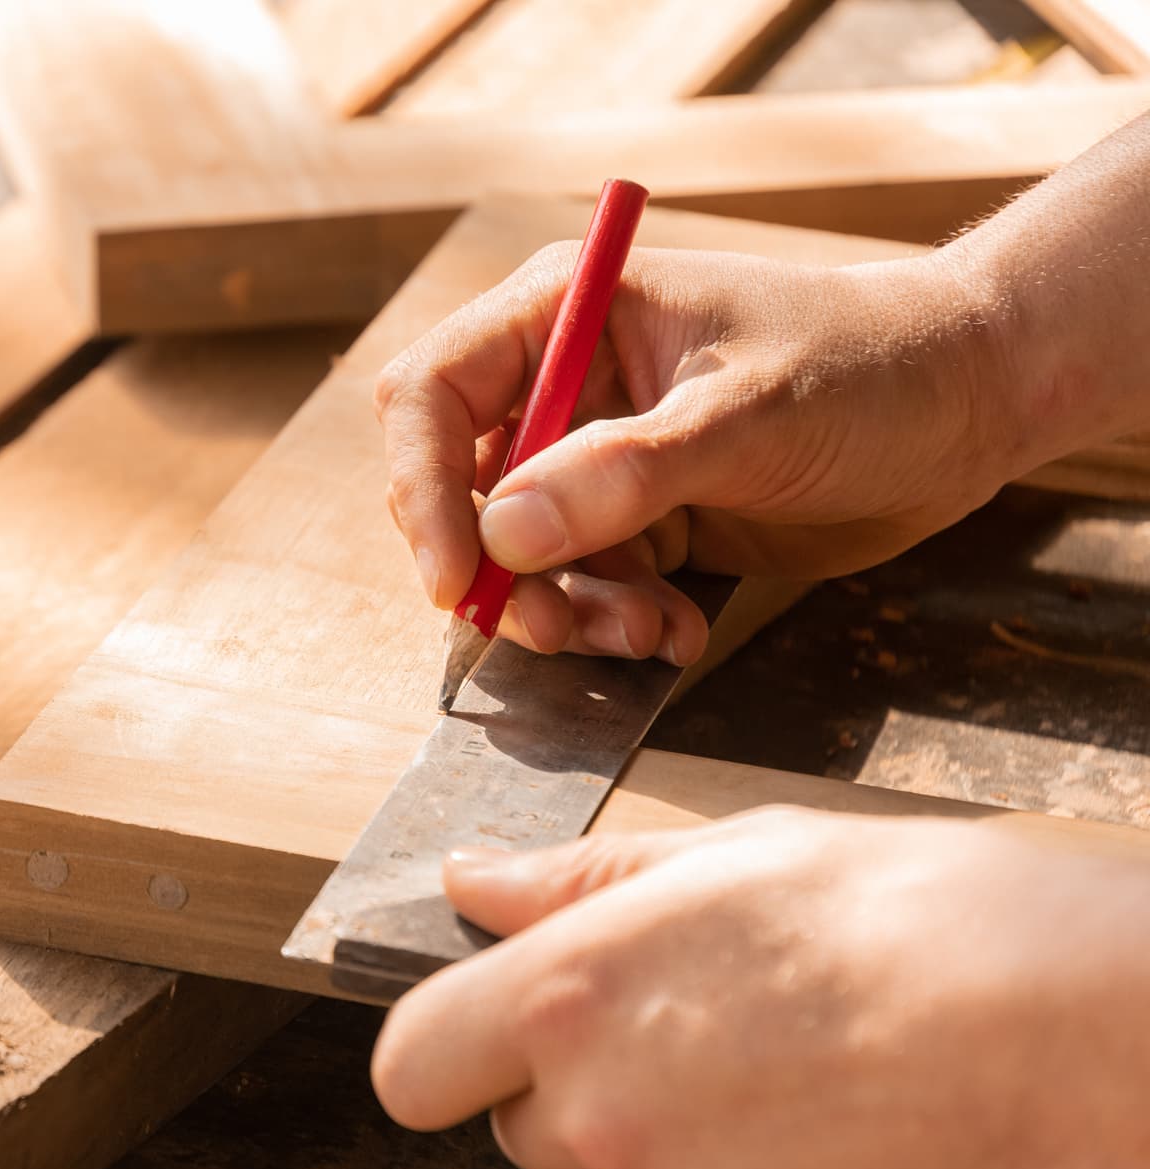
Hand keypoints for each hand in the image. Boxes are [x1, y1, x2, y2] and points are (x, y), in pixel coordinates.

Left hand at [369, 809, 1149, 1168]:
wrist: (1064, 1030)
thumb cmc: (913, 919)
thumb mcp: (730, 854)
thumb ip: (576, 881)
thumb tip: (474, 880)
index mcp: (568, 996)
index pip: (411, 1065)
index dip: (444, 1044)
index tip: (486, 1021)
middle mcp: (597, 1114)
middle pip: (519, 1129)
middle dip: (569, 1086)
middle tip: (673, 1026)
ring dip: (649, 1129)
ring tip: (760, 1061)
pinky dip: (721, 1166)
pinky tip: (798, 1113)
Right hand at [375, 244, 1029, 664]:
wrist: (970, 405)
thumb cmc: (870, 368)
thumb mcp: (748, 418)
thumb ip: (623, 473)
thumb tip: (502, 531)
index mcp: (566, 312)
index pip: (432, 392)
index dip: (423, 487)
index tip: (457, 580)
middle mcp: (562, 380)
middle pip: (460, 488)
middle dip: (500, 572)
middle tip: (557, 631)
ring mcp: (597, 452)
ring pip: (519, 555)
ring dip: (567, 611)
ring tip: (650, 633)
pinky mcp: (635, 515)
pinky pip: (582, 585)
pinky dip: (615, 622)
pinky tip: (679, 631)